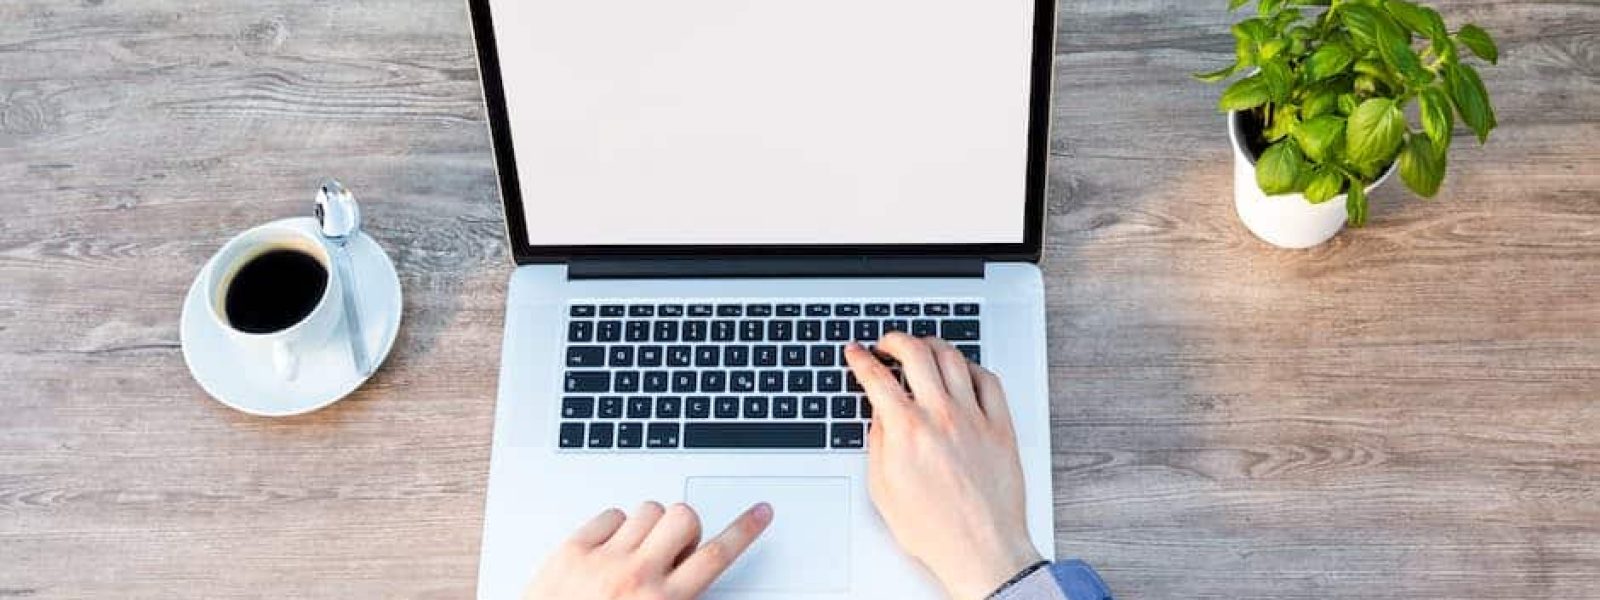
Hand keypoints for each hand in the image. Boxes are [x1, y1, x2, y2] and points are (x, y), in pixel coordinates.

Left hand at [524, 501, 772, 599]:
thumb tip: (697, 577)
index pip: (715, 557)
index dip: (744, 530)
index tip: (759, 514)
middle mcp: (635, 578)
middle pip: (683, 519)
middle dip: (685, 529)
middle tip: (674, 548)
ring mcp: (601, 560)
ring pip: (647, 510)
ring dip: (650, 527)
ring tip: (637, 552)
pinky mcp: (571, 550)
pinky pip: (609, 515)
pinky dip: (614, 527)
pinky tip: (609, 550)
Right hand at [846, 334, 1041, 599]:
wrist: (980, 550)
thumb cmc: (934, 529)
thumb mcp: (883, 488)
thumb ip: (878, 443)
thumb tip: (880, 413)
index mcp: (906, 431)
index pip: (876, 377)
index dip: (860, 358)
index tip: (857, 352)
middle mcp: (941, 416)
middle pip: (915, 352)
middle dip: (895, 339)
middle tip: (887, 344)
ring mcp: (974, 418)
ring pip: (953, 358)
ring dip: (932, 344)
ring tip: (923, 348)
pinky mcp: (1001, 427)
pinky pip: (988, 380)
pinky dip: (971, 366)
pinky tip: (963, 370)